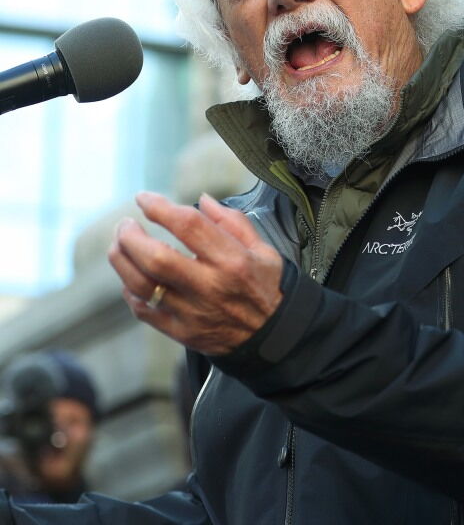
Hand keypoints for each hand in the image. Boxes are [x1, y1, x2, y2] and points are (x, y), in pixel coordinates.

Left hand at [108, 191, 283, 354]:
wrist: (273, 336)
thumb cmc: (266, 287)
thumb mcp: (263, 250)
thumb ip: (233, 222)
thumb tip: (203, 200)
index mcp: (233, 260)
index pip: (188, 226)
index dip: (160, 207)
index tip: (143, 198)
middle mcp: (211, 285)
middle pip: (156, 258)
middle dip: (131, 237)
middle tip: (125, 224)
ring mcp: (193, 312)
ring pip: (143, 285)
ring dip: (122, 261)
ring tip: (119, 245)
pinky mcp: (182, 332)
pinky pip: (145, 311)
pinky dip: (131, 292)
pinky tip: (131, 277)